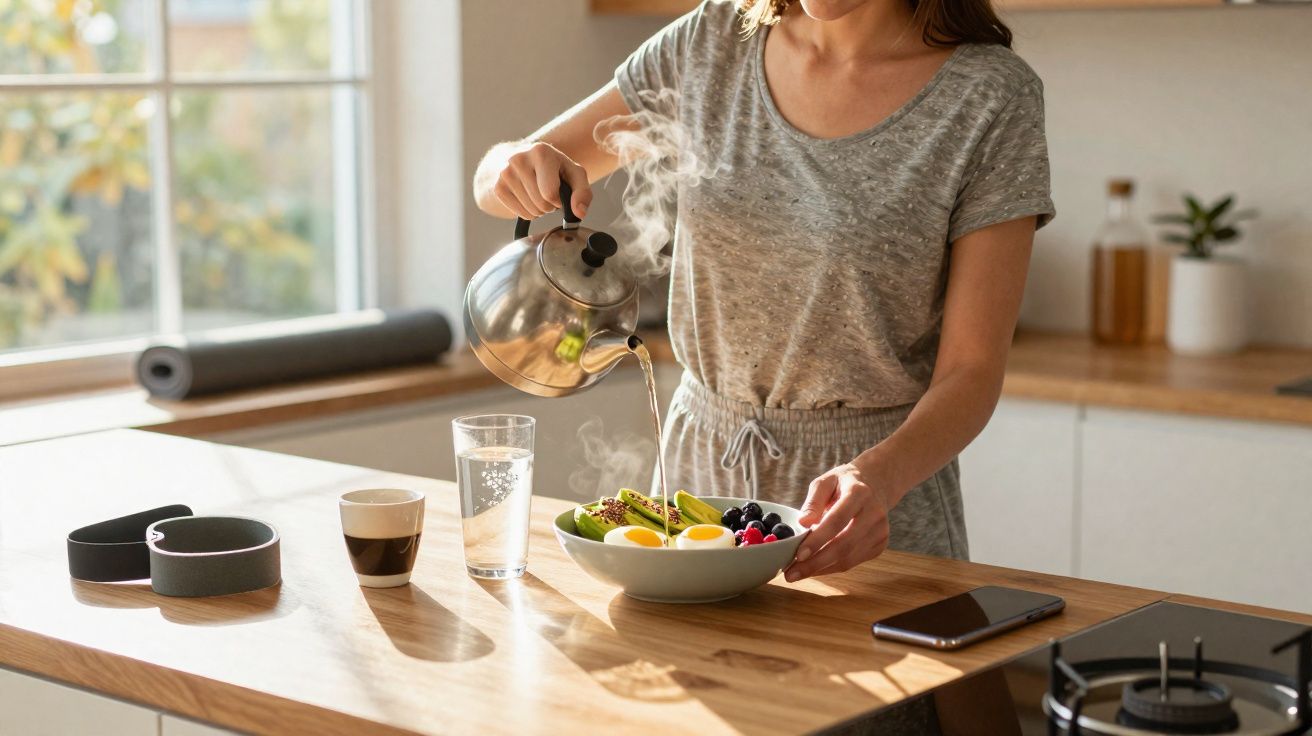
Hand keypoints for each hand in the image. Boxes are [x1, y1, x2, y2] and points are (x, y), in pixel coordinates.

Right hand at [491, 141, 591, 220]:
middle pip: (541, 204)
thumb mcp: (574, 173)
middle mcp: (519, 159)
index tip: (560, 191)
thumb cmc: (554, 167)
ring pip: (531, 211)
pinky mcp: (498, 186)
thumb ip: (583, 192)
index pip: (550, 193)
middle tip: (548, 192)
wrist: (523, 159)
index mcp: (540, 152)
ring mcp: (505, 173)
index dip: (559, 199)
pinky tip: (529, 198)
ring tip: (538, 193)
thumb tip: (579, 212)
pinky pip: (520, 213)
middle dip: (550, 205)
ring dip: (539, 209)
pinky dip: (528, 212)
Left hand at [784, 463, 891, 581]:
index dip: (818, 540)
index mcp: (859, 493)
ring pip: (849, 559)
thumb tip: (802, 523)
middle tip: (791, 574)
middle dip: (816, 563)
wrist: (875, 485)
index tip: (798, 555)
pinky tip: (815, 568)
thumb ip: (813, 501)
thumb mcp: (825, 481)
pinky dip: (831, 568)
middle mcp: (874, 514)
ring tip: (798, 573)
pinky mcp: (880, 544)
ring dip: (821, 569)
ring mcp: (880, 531)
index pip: (837, 521)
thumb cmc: (844, 484)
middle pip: (844, 545)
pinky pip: (853, 562)